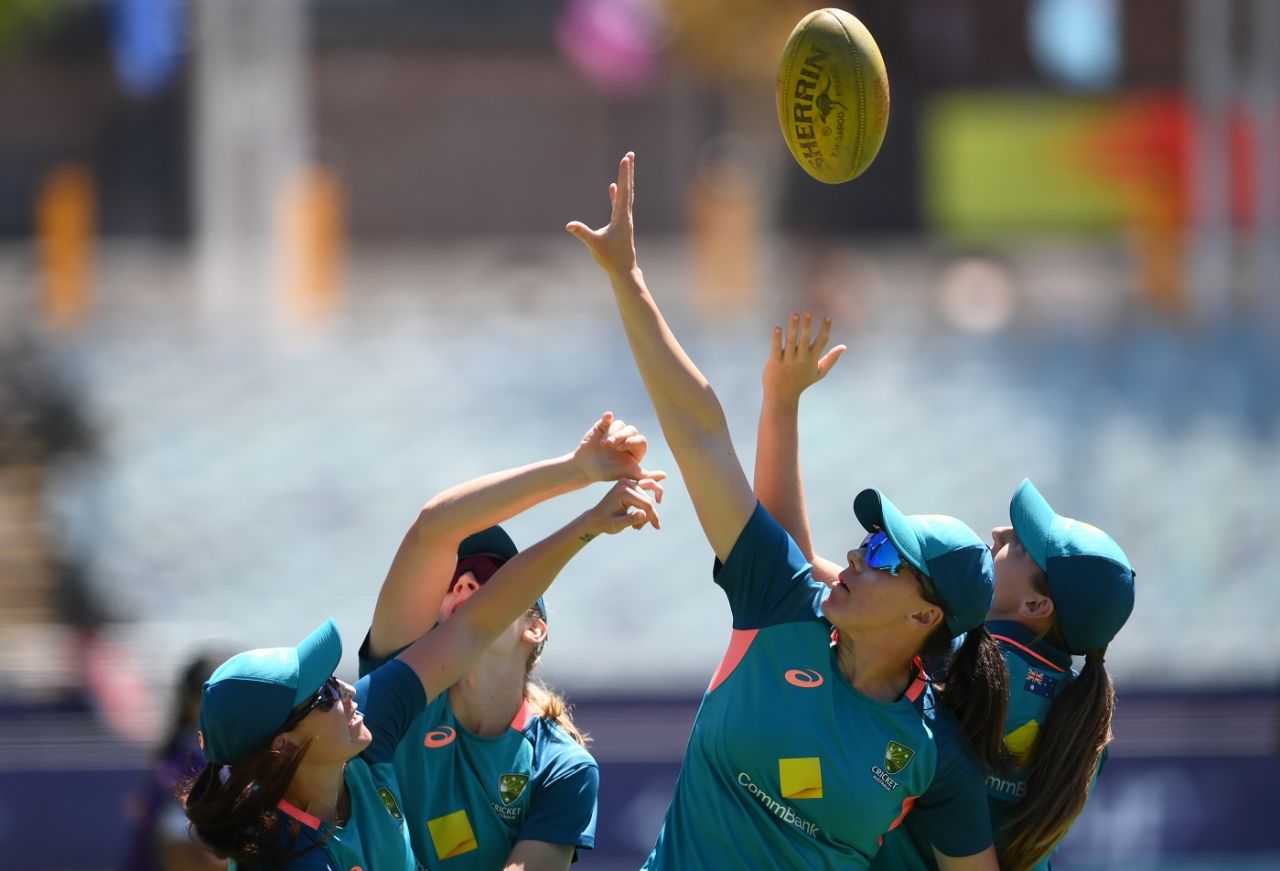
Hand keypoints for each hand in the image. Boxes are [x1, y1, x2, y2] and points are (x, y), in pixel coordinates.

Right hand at [565, 152, 637, 276]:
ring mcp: (624, 219)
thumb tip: (569, 225)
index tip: (625, 160)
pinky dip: (616, 194)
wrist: (624, 270)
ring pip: (626, 194)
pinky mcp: (620, 223)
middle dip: (628, 171)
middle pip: (628, 188)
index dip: (624, 175)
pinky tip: (613, 187)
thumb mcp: (594, 245)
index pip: (623, 192)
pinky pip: (619, 204)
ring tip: (626, 164)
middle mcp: (625, 215)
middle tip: (630, 154)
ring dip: (625, 179)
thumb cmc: (610, 258)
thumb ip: (582, 233)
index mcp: (621, 217)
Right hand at [573, 411, 665, 484]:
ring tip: (603, 444)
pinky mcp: (603, 425)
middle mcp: (627, 438)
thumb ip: (646, 476)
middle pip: (631, 430)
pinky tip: (607, 417)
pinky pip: (608, 418)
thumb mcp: (628, 475)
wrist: (586, 468)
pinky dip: (608, 416)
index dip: (631, 442)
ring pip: (620, 424)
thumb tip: (665, 476)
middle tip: (611, 445)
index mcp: (636, 449)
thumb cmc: (608, 472)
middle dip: (621, 436)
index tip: (620, 449)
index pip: (641, 440)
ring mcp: (615, 431)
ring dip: (613, 432)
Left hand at [579, 477, 663, 538]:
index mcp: (623, 491)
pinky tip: (641, 516)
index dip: (653, 516)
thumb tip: (644, 514)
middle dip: (648, 515)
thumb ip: (630, 519)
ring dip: (647, 512)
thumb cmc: (605, 522)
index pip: (646, 503)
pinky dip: (646, 505)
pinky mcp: (631, 484)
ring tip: (637, 526)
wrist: (597, 518)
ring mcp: (629, 482)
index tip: (657, 527)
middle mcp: (626, 483)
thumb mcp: (616, 525)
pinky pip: (646, 492)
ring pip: (648, 497)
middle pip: (648, 500)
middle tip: (638, 528)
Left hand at [762, 311, 845, 402]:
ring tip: (794, 314)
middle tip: (808, 312)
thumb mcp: (819, 372)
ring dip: (793, 328)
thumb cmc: (801, 382)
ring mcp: (788, 360)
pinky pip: (776, 348)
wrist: (782, 396)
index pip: (821, 341)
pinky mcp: (775, 362)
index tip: (827, 317)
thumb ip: (831, 359)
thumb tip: (844, 347)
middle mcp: (801, 358)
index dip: (825, 329)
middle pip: (805, 339)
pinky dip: (776, 339)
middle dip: (807, 326)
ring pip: (791, 341)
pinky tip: (777, 328)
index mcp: (812, 359)